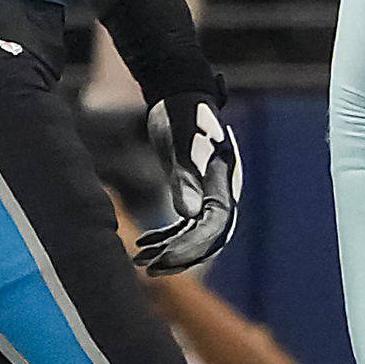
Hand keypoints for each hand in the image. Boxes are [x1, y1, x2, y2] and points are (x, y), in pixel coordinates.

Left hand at [131, 93, 241, 274]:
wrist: (182, 93)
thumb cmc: (183, 115)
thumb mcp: (182, 144)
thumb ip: (186, 177)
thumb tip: (190, 216)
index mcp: (224, 184)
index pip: (214, 229)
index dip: (189, 249)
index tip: (161, 261)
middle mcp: (222, 192)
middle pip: (209, 238)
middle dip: (181, 257)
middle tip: (148, 270)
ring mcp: (210, 192)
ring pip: (196, 233)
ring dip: (171, 250)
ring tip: (140, 260)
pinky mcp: (194, 188)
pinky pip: (187, 223)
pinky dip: (167, 236)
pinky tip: (144, 243)